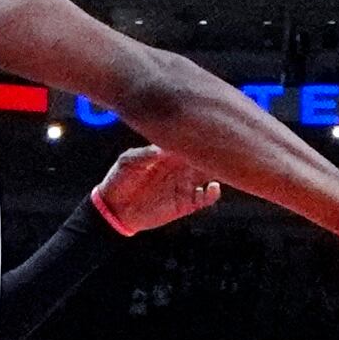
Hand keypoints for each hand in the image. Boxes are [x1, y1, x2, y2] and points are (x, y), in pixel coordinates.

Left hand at [91, 148, 221, 235]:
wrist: (115, 208)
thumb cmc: (120, 179)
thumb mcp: (128, 161)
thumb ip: (145, 154)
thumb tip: (162, 150)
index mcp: (169, 154)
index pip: (190, 141)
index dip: (200, 136)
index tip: (208, 131)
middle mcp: (181, 167)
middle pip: (205, 156)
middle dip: (215, 152)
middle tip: (223, 148)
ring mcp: (186, 185)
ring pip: (211, 175)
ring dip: (219, 171)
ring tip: (220, 167)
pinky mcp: (186, 204)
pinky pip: (206, 198)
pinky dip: (213, 193)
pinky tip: (212, 187)